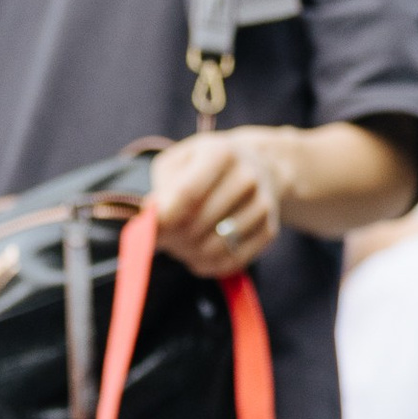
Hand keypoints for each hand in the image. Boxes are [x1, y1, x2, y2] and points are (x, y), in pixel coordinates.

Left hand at [148, 130, 288, 277]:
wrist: (260, 167)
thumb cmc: (206, 166)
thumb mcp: (178, 162)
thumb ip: (161, 188)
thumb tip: (151, 218)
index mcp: (221, 153)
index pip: (187, 195)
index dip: (164, 220)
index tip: (148, 231)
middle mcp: (247, 177)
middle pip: (198, 225)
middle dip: (172, 239)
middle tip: (161, 238)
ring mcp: (262, 205)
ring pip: (213, 249)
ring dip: (188, 254)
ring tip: (179, 243)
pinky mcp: (269, 231)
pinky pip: (230, 262)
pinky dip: (207, 264)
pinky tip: (197, 253)